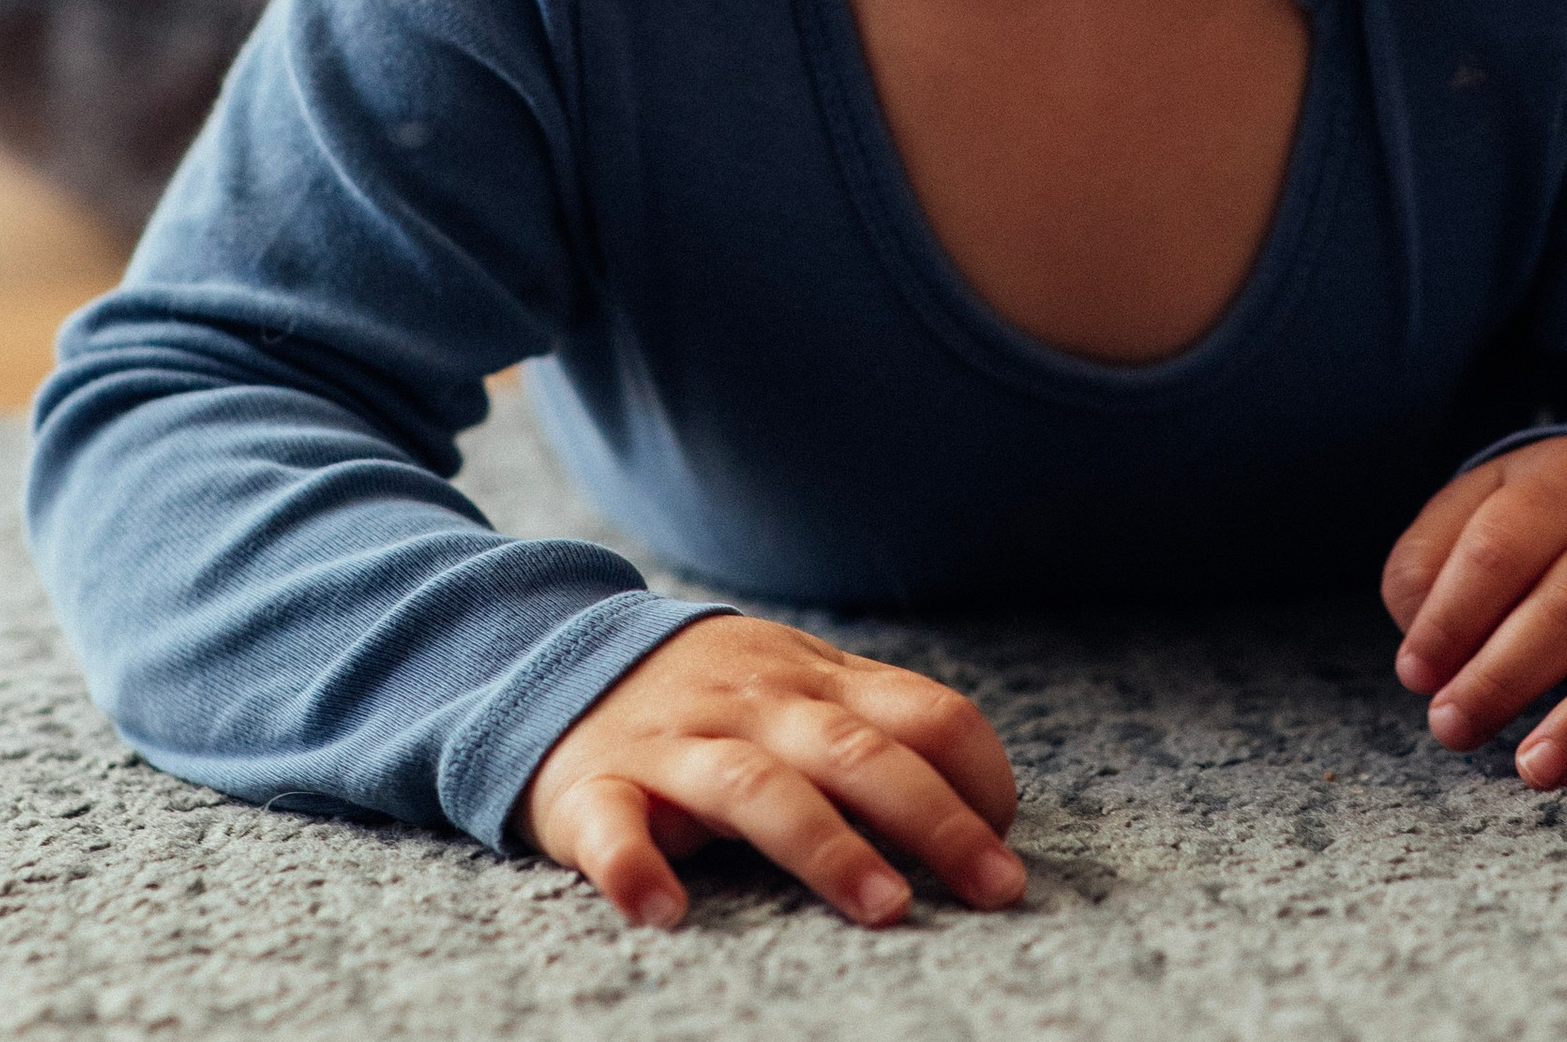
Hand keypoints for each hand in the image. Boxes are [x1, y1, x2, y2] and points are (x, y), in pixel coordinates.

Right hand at [519, 613, 1025, 928]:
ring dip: (825, 845)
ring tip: (885, 907)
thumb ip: (879, 728)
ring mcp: (676, 745)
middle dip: (935, 820)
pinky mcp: (595, 789)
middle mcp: (756, 706)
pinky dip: (634, 867)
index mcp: (818, 683)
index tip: (1006, 843)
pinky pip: (613, 827)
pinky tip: (663, 910)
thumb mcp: (802, 685)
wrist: (560, 656)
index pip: (925, 714)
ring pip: (757, 787)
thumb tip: (989, 809)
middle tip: (996, 888)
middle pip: (858, 753)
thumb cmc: (717, 696)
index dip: (979, 777)